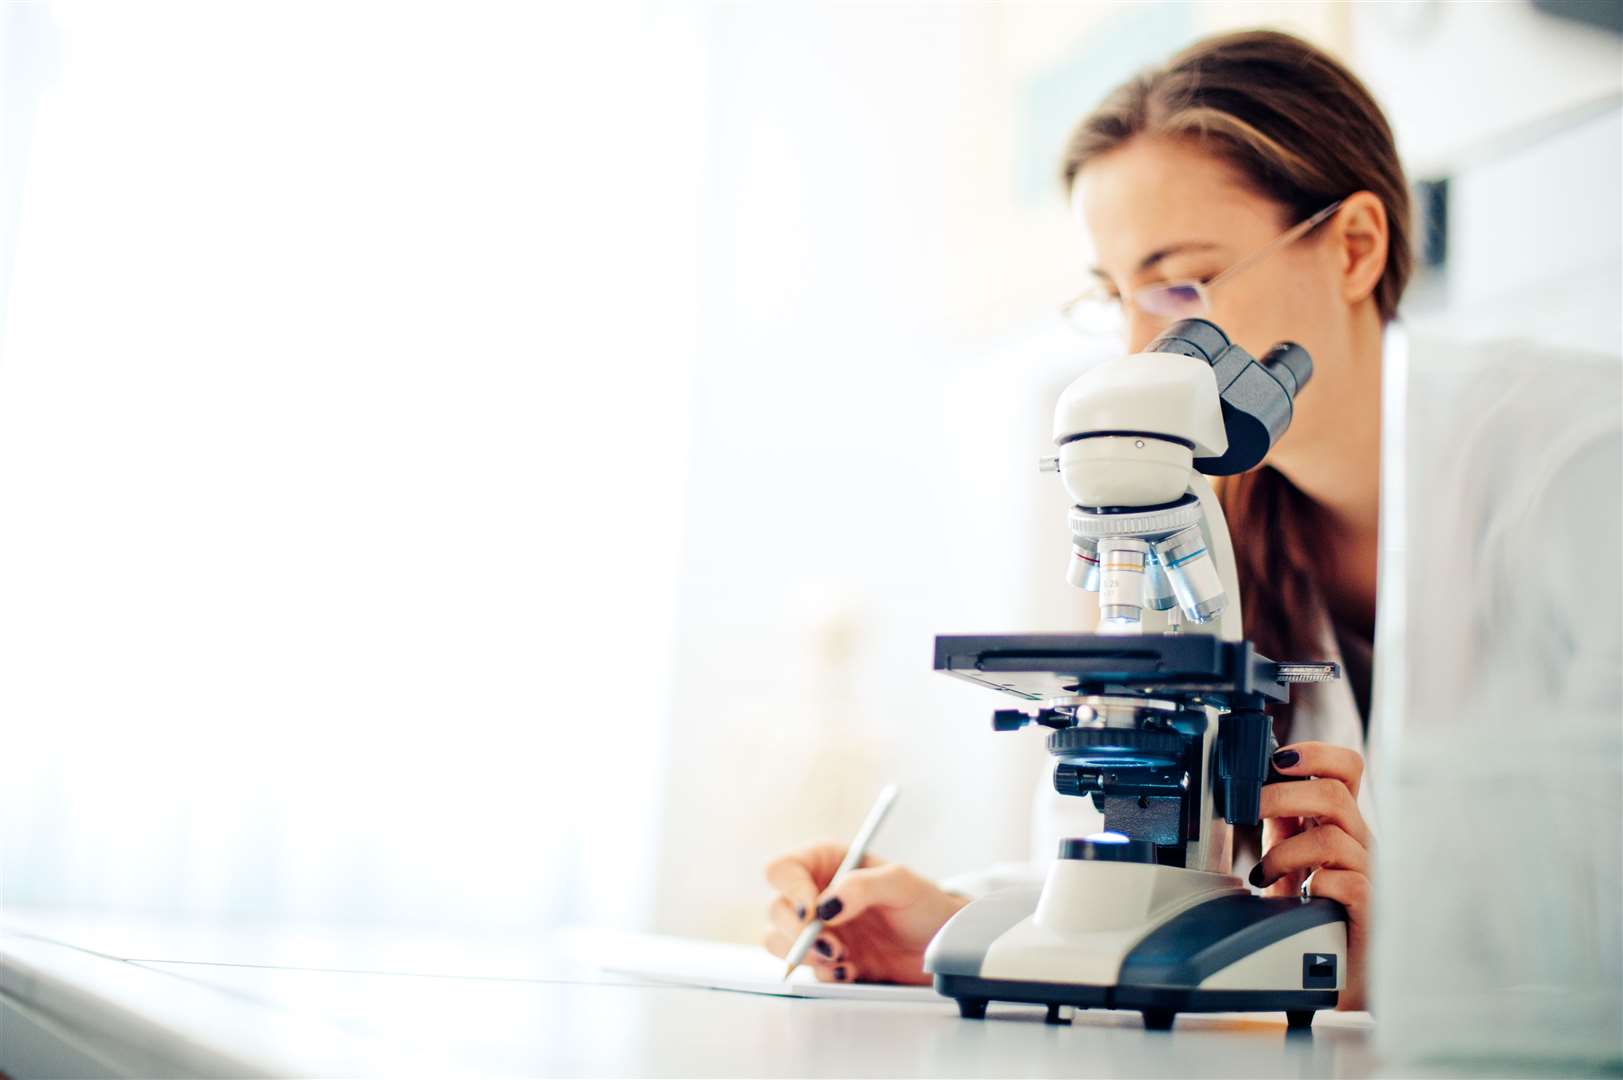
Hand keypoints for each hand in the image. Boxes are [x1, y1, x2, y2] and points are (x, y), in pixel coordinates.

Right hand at [762, 842, 969, 984]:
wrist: (941, 946)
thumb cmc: (924, 904)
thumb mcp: (901, 884)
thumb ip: (863, 886)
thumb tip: (826, 906)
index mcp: (827, 863)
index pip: (783, 869)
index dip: (790, 889)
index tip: (812, 911)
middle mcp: (815, 893)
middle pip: (776, 909)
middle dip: (798, 931)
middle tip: (832, 946)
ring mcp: (819, 929)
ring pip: (779, 941)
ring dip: (805, 955)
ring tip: (843, 960)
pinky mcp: (826, 959)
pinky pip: (806, 969)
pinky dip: (824, 973)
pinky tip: (851, 970)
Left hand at [1254, 741, 1372, 1009]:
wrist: (1337, 968)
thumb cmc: (1316, 907)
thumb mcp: (1290, 853)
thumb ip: (1281, 820)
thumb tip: (1252, 785)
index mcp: (1341, 820)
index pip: (1346, 768)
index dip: (1315, 754)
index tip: (1277, 759)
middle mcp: (1359, 840)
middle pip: (1335, 793)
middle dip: (1280, 795)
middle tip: (1248, 810)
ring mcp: (1369, 872)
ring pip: (1332, 838)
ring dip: (1285, 851)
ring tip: (1265, 873)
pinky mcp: (1370, 907)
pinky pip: (1344, 881)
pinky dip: (1313, 885)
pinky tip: (1296, 897)